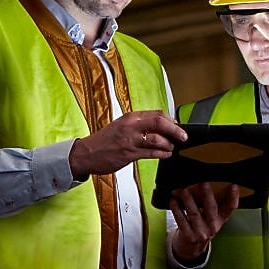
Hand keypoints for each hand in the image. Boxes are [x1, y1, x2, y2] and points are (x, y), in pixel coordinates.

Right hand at [68, 109, 186, 178]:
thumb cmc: (104, 140)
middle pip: (160, 123)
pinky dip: (162, 154)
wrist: (85, 153)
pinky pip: (151, 153)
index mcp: (131, 117)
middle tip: (183, 136)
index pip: (157, 114)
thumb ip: (140, 124)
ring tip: (172, 147)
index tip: (178, 126)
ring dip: (169, 144)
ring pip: (157, 139)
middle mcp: (131, 126)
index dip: (171, 120)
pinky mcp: (129, 154)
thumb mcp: (122, 125)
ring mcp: (130, 140)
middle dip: (176, 130)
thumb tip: (161, 126)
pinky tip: (166, 155)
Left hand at [169, 182, 240, 263]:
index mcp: (220, 220)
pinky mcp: (188, 236)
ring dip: (188, 201)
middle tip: (204, 183)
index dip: (233, 197)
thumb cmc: (202, 227)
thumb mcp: (213, 219)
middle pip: (211, 209)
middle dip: (207, 196)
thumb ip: (214, 205)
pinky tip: (174, 201)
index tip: (234, 186)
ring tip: (184, 191)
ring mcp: (200, 232)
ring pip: (194, 214)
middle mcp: (212, 226)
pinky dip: (177, 210)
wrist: (192, 249)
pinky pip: (181, 221)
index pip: (230, 208)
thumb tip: (210, 183)